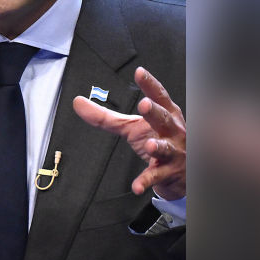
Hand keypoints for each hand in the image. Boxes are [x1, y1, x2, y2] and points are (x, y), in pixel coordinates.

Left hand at [73, 66, 186, 199]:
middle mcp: (173, 131)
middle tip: (145, 105)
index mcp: (166, 115)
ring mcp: (174, 152)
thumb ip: (106, 116)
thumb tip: (77, 102)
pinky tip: (137, 187)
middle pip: (164, 119)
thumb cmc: (158, 141)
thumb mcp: (133, 127)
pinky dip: (146, 181)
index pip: (158, 97)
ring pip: (166, 149)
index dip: (149, 84)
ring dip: (158, 147)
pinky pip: (156, 176)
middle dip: (155, 112)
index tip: (139, 72)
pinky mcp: (169, 172)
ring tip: (150, 146)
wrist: (182, 173)